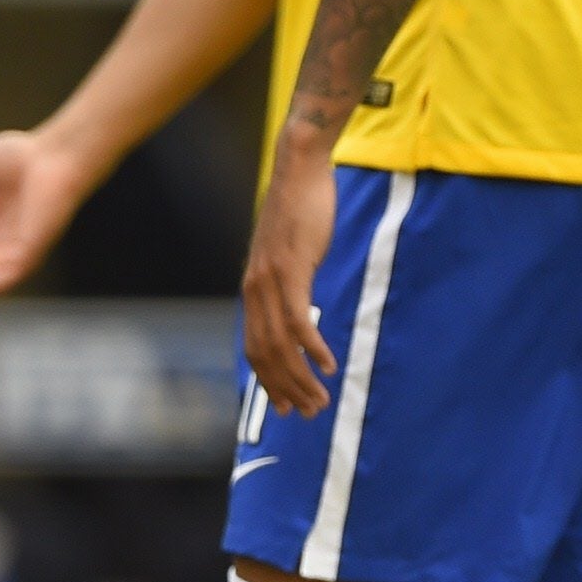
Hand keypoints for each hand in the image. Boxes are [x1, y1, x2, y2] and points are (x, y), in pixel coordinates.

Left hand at [241, 149, 341, 414]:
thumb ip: (290, 280)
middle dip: (286, 390)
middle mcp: (255, 289)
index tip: (285, 406)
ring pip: (282, 345)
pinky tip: (328, 365)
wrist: (299, 167)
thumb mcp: (291, 252)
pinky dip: (313, 348)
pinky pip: (299, 319)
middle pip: (266, 355)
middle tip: (308, 413)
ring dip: (301, 378)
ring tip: (320, 400)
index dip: (269, 381)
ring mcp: (271, 280)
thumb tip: (300, 302)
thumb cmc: (300, 208)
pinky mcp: (291, 269)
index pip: (255, 348)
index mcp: (253, 288)